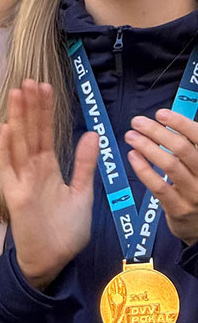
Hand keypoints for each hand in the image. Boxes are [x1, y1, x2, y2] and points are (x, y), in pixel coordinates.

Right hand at [0, 80, 97, 290]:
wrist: (53, 258)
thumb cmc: (66, 230)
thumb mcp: (82, 192)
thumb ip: (84, 164)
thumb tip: (91, 134)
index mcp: (48, 169)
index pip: (44, 134)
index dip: (44, 112)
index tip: (44, 88)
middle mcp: (32, 171)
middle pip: (29, 133)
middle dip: (30, 107)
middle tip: (29, 81)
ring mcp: (21, 181)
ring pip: (18, 144)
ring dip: (17, 120)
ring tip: (18, 94)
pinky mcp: (15, 195)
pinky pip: (7, 169)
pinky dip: (5, 150)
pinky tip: (6, 130)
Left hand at [125, 109, 197, 245]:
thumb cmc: (196, 189)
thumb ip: (189, 148)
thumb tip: (170, 123)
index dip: (180, 123)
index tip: (161, 113)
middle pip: (183, 149)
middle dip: (158, 132)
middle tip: (137, 123)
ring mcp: (193, 194)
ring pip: (170, 165)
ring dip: (148, 147)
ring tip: (131, 136)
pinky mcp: (178, 208)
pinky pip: (159, 186)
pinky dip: (144, 169)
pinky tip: (133, 157)